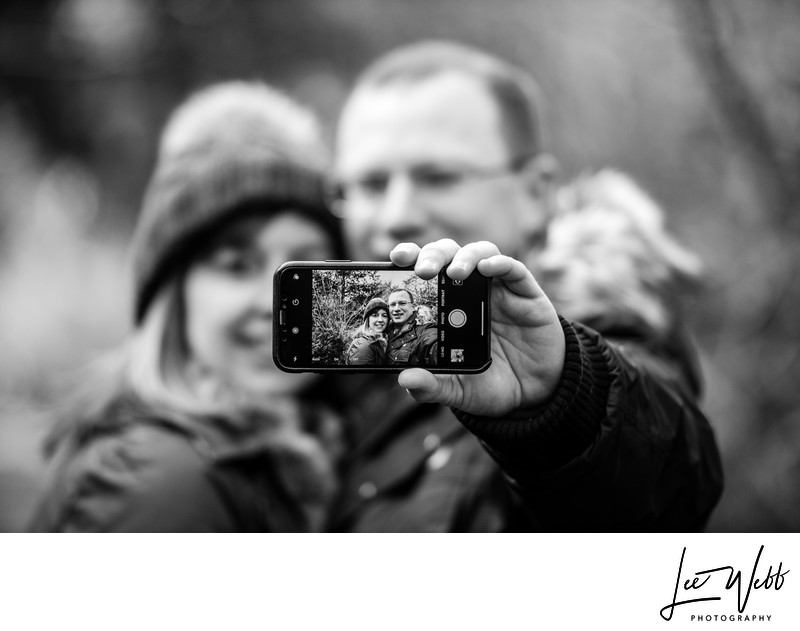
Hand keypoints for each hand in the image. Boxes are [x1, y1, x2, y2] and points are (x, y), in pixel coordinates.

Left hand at [390, 239, 564, 416]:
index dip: (411, 258)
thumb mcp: (459, 391)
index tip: (395, 258)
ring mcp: (499, 290)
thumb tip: (405, 381)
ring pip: (479, 253)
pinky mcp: (526, 294)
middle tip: (423, 270)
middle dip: (433, 255)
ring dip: (465, 256)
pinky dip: (500, 263)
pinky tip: (487, 268)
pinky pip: (514, 269)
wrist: (537, 393)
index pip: (425, 272)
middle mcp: (470, 292)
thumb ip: (433, 387)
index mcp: (447, 307)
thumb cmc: (493, 385)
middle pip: (449, 255)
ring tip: (454, 273)